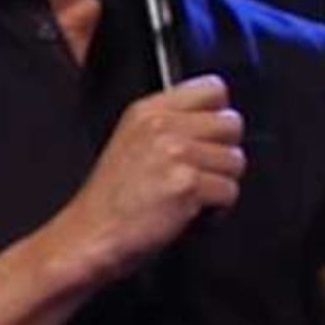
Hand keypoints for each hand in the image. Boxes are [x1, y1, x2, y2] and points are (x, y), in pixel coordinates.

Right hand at [53, 75, 244, 282]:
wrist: (89, 236)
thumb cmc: (111, 201)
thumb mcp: (131, 142)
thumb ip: (171, 124)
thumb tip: (217, 121)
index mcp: (148, 110)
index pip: (212, 88)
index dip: (219, 115)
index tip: (209, 138)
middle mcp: (163, 126)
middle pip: (232, 124)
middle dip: (223, 154)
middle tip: (200, 174)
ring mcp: (176, 153)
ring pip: (235, 161)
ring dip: (220, 185)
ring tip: (191, 198)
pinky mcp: (187, 184)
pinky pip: (229, 191)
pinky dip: (216, 211)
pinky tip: (190, 215)